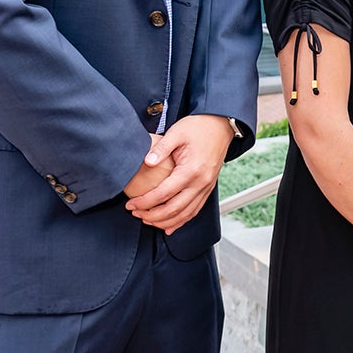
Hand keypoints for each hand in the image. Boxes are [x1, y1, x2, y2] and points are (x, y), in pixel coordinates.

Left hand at [126, 114, 235, 232]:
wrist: (220, 125)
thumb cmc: (199, 127)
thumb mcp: (177, 132)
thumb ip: (160, 148)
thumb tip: (146, 161)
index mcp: (191, 170)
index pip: (164, 194)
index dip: (145, 202)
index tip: (131, 204)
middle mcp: (201, 182)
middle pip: (174, 209)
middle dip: (152, 215)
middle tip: (136, 213)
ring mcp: (206, 187)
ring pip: (185, 214)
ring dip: (165, 221)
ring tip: (148, 220)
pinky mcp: (208, 188)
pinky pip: (195, 210)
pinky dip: (181, 221)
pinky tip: (169, 226)